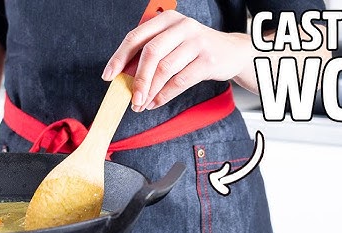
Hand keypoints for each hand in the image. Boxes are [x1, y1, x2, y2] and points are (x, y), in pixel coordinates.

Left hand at [102, 10, 253, 111]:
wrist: (232, 52)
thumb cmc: (195, 50)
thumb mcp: (172, 44)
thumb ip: (150, 56)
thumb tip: (123, 77)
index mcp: (167, 20)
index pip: (136, 37)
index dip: (119, 57)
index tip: (108, 75)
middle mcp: (182, 26)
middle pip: (151, 53)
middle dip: (137, 79)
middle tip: (130, 99)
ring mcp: (197, 42)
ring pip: (165, 69)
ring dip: (150, 91)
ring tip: (142, 104)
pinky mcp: (208, 60)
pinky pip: (181, 81)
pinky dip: (165, 95)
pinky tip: (156, 102)